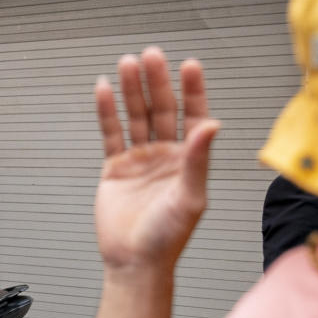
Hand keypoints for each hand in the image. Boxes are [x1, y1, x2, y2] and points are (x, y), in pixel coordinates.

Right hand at [94, 46, 219, 271]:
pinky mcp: (116, 167)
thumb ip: (197, 159)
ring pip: (136, 117)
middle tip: (152, 55)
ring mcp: (140, 159)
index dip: (192, 91)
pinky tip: (105, 89)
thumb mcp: (189, 197)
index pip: (193, 117)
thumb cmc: (168, 237)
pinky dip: (107, 112)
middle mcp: (166, 155)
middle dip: (158, 82)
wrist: (134, 262)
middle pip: (162, 110)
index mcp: (190, 161)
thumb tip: (212, 124)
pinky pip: (111, 133)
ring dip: (133, 90)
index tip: (189, 65)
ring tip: (128, 63)